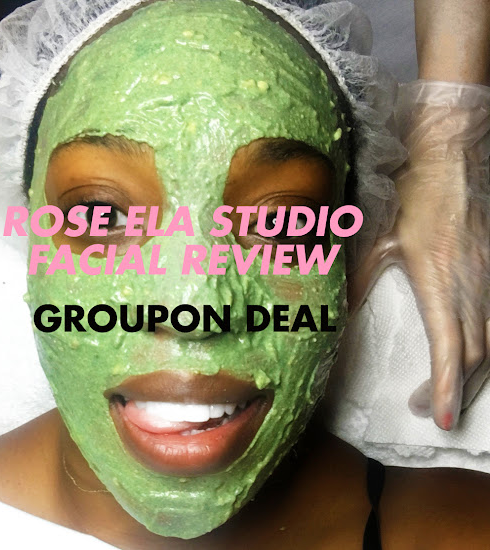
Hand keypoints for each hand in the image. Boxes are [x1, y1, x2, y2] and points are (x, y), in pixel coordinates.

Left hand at [350, 80, 489, 430]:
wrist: (450, 156)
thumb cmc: (411, 195)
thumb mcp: (377, 239)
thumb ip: (358, 278)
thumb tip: (337, 310)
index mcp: (439, 280)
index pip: (450, 346)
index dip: (448, 386)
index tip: (441, 417)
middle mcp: (472, 285)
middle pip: (477, 353)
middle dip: (458, 389)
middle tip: (429, 409)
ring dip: (474, 373)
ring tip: (449, 392)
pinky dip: (485, 347)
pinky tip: (471, 356)